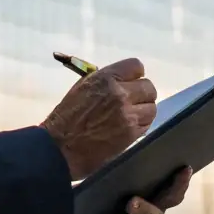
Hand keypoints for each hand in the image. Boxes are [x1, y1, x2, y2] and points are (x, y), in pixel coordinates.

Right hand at [41, 58, 156, 179]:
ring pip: (152, 106)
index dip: (134, 75)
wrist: (61, 147)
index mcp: (106, 78)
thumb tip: (122, 80)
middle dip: (141, 93)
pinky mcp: (132, 134)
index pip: (136, 66)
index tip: (130, 81)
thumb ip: (105, 80)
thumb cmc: (67, 116)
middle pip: (148, 87)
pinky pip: (147, 124)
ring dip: (143, 110)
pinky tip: (129, 126)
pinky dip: (141, 124)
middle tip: (132, 100)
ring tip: (131, 115)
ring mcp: (128, 115)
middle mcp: (120, 94)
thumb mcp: (83, 87)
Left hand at [54, 167, 192, 213]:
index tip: (185, 166)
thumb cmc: (84, 210)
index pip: (167, 185)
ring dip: (144, 209)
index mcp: (145, 196)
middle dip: (175, 186)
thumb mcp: (94, 188)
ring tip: (130, 202)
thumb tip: (116, 158)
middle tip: (180, 173)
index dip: (179, 177)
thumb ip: (107, 174)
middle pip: (169, 199)